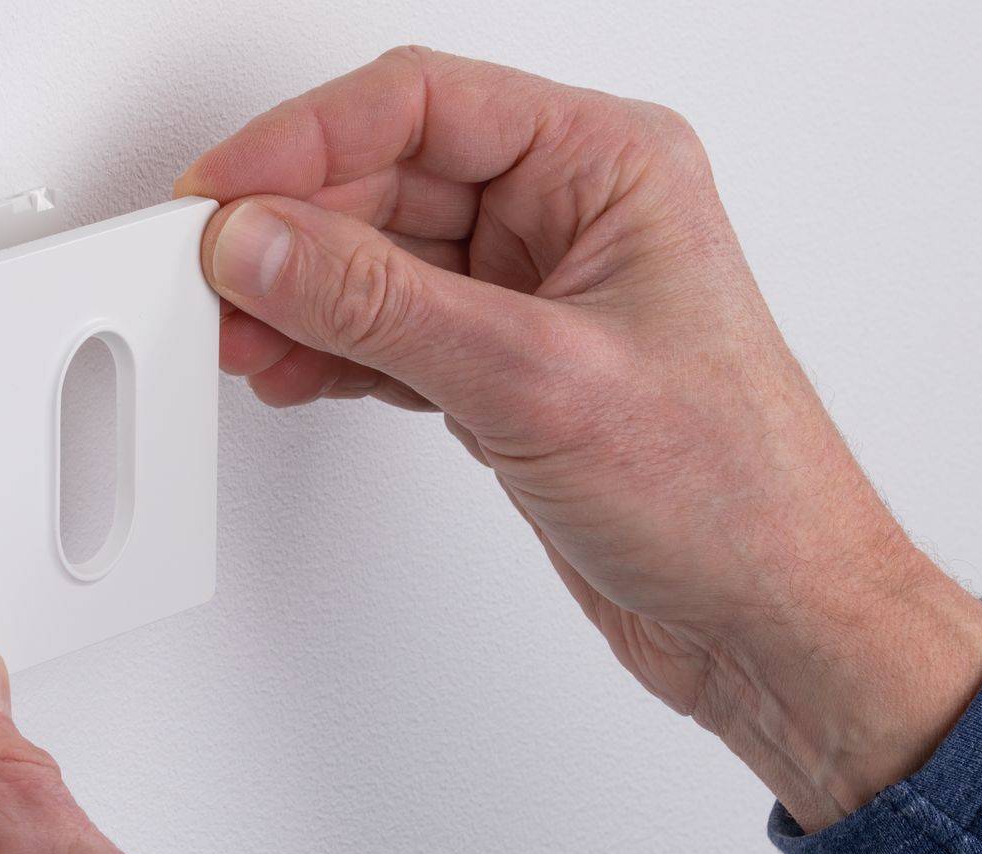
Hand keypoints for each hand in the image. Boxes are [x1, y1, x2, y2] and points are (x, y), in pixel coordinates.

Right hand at [178, 47, 981, 829]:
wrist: (772, 621)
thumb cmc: (733, 494)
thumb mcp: (534, 378)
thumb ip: (381, 305)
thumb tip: (263, 242)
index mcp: (608, 165)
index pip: (422, 106)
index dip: (303, 141)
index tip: (220, 194)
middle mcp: (570, 217)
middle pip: (387, 178)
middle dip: (290, 229)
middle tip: (209, 275)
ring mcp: (534, 297)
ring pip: (380, 261)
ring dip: (300, 296)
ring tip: (235, 334)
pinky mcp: (507, 373)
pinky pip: (392, 333)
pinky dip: (334, 351)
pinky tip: (288, 370)